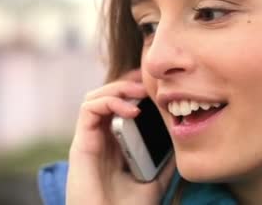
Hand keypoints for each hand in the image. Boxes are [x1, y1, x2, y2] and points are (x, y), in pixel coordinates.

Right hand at [66, 69, 175, 204]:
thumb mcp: (154, 180)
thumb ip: (162, 160)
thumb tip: (181, 140)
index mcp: (114, 145)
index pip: (119, 106)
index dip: (135, 91)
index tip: (157, 86)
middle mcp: (99, 139)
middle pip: (106, 97)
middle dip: (127, 84)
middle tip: (149, 82)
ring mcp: (89, 140)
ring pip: (94, 97)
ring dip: (117, 88)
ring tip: (141, 92)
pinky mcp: (80, 144)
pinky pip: (88, 109)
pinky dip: (109, 102)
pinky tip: (131, 110)